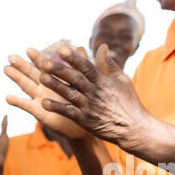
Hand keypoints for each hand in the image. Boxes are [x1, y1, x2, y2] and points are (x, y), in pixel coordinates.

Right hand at [4, 49, 87, 140]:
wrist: (87, 122)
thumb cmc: (86, 102)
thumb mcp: (86, 81)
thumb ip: (82, 64)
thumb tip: (81, 47)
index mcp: (56, 79)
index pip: (45, 66)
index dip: (36, 58)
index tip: (28, 49)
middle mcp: (46, 88)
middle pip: (31, 74)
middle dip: (21, 65)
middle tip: (10, 56)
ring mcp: (41, 99)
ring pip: (26, 85)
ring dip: (16, 77)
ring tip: (6, 68)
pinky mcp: (40, 113)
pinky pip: (27, 106)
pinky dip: (17, 102)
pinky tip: (7, 97)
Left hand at [31, 44, 156, 150]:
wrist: (133, 128)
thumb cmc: (128, 102)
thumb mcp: (122, 80)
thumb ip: (108, 64)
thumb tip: (102, 46)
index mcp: (103, 81)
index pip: (87, 66)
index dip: (74, 58)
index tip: (62, 49)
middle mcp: (95, 92)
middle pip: (75, 78)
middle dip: (59, 69)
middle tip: (43, 62)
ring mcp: (89, 107)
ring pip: (70, 94)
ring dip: (55, 86)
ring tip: (40, 78)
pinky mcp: (85, 120)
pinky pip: (69, 113)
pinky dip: (57, 107)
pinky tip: (43, 103)